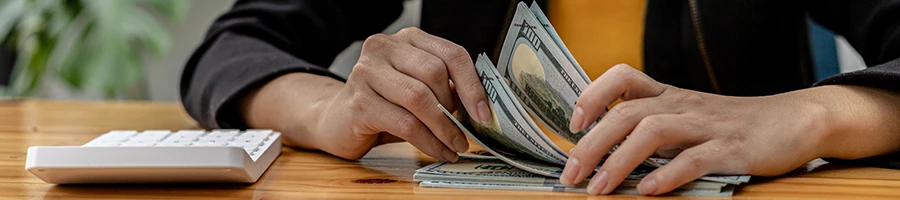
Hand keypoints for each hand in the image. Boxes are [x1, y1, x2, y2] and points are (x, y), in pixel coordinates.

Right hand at [245, 27, 491, 161]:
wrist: (336, 120)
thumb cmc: (383, 104)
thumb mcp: (416, 88)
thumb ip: (443, 87)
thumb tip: (480, 106)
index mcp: (406, 40)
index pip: (450, 53)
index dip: (472, 84)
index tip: (483, 112)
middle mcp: (384, 48)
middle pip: (435, 73)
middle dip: (455, 108)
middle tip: (463, 132)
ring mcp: (367, 73)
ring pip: (420, 99)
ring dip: (443, 129)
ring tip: (454, 146)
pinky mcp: (359, 102)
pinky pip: (405, 124)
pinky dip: (427, 142)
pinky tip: (436, 151)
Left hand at [558, 64, 834, 194]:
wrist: (796, 121)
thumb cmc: (732, 126)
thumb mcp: (687, 117)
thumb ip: (652, 126)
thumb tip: (603, 151)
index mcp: (669, 95)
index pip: (624, 77)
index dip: (594, 95)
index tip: (574, 124)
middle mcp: (683, 105)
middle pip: (627, 113)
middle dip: (592, 144)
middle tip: (571, 174)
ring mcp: (707, 126)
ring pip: (653, 131)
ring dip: (620, 161)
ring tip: (600, 189)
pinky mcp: (732, 149)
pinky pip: (695, 159)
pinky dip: (668, 174)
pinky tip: (648, 190)